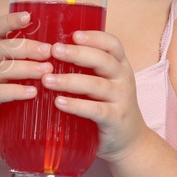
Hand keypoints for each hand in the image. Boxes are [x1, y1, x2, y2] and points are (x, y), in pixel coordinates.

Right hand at [0, 10, 52, 160]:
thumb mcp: (16, 82)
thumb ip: (31, 66)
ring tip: (47, 71)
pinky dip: (15, 91)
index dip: (8, 21)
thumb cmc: (5, 106)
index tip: (28, 16)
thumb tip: (65, 51)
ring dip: (25, 68)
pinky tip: (32, 92)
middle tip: (49, 51)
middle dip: (27, 47)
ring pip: (0, 69)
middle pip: (1, 48)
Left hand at [43, 30, 149, 162]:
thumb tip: (49, 52)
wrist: (129, 141)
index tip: (74, 34)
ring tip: (47, 80)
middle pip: (103, 60)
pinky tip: (58, 102)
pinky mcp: (115, 119)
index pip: (113, 45)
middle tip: (54, 50)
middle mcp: (123, 80)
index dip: (95, 37)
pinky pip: (95, 110)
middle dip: (78, 53)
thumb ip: (87, 70)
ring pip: (96, 85)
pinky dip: (76, 105)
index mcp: (120, 67)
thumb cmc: (108, 107)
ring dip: (70, 81)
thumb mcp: (103, 84)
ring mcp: (121, 100)